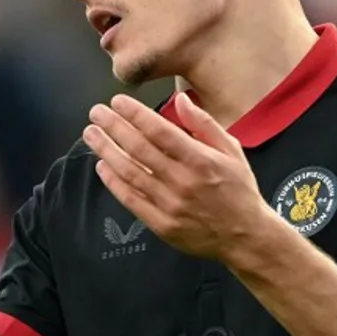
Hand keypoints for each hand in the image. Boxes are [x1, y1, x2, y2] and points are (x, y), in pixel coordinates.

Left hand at [83, 92, 269, 258]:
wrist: (245, 236)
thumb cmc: (239, 190)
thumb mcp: (231, 151)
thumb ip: (204, 124)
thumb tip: (181, 99)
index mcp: (201, 160)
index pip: (159, 130)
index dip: (135, 114)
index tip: (117, 102)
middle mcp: (183, 181)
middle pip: (139, 149)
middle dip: (113, 127)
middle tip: (96, 113)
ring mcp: (170, 205)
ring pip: (130, 173)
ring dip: (107, 151)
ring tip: (91, 135)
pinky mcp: (162, 225)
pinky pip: (131, 200)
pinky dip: (114, 183)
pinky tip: (102, 166)